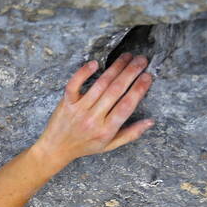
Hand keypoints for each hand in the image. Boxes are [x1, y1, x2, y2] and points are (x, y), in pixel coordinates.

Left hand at [34, 53, 153, 163]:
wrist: (56, 148)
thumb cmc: (85, 146)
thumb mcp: (110, 146)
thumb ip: (130, 134)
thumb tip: (150, 122)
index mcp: (106, 130)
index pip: (126, 106)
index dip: (138, 90)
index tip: (148, 76)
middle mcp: (93, 118)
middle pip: (115, 91)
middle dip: (131, 73)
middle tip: (141, 60)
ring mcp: (79, 109)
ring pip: (100, 85)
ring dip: (115, 68)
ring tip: (126, 57)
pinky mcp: (66, 102)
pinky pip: (74, 84)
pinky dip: (83, 72)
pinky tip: (95, 63)